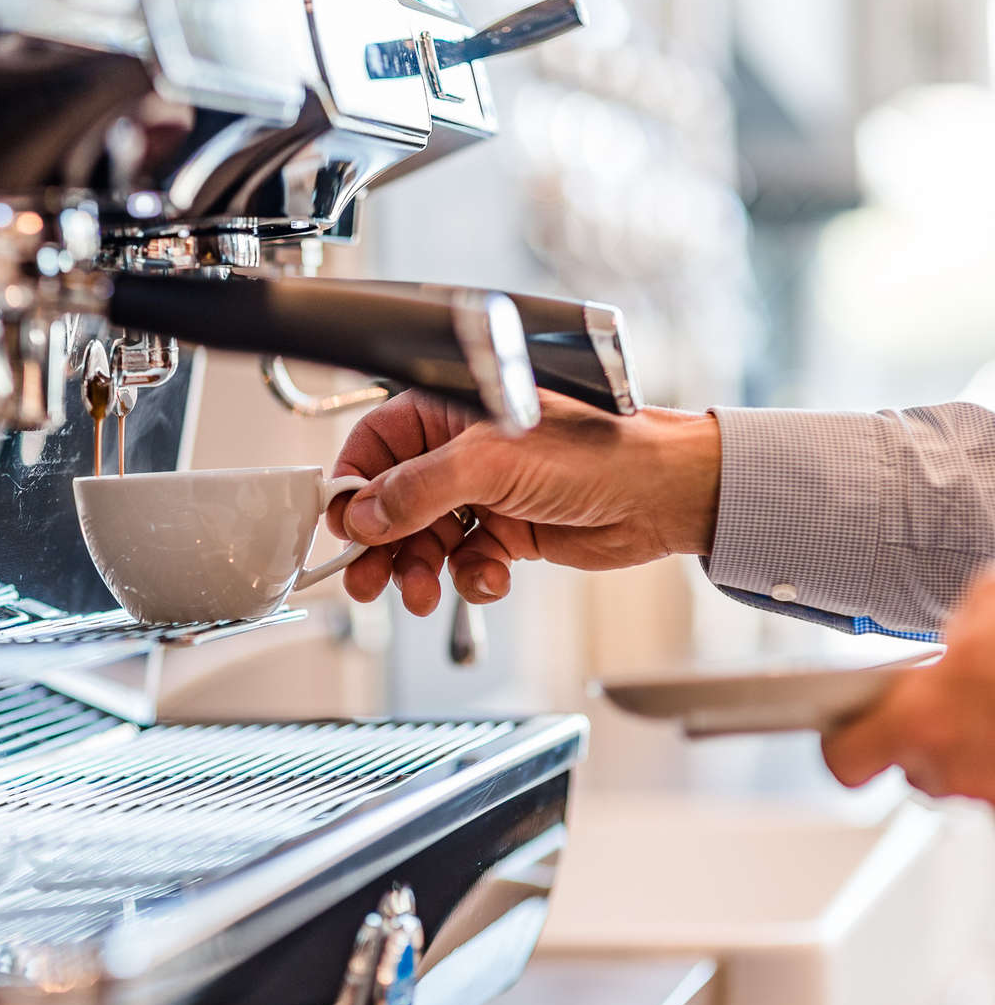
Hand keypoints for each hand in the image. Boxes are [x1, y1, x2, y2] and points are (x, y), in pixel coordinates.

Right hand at [326, 390, 721, 615]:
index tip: (342, 529)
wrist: (663, 495)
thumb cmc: (597, 451)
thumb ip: (417, 489)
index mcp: (448, 413)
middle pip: (391, 504)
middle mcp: (460, 452)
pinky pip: (464, 563)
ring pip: (423, 541)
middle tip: (367, 581)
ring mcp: (483, 494)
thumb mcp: (491, 464)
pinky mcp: (506, 532)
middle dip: (380, 546)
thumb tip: (363, 514)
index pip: (373, 448)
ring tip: (422, 591)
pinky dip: (470, 577)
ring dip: (419, 570)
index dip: (352, 491)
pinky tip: (489, 575)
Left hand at [823, 569, 994, 802]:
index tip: (845, 734)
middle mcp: (946, 765)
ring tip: (990, 712)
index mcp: (919, 718)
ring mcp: (986, 789)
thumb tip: (958, 624)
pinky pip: (993, 786)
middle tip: (948, 708)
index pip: (844, 762)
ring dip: (967, 752)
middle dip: (922, 740)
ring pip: (957, 778)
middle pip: (908, 768)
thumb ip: (955, 627)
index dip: (843, 749)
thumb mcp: (988, 611)